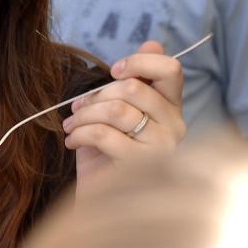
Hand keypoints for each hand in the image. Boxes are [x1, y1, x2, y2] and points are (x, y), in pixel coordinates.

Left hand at [64, 40, 185, 190]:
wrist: (104, 206)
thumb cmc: (109, 157)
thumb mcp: (118, 114)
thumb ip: (135, 81)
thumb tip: (154, 42)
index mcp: (172, 109)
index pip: (171, 69)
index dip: (140, 61)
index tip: (113, 70)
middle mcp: (176, 127)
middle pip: (134, 88)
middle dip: (96, 95)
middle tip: (77, 108)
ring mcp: (163, 148)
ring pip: (117, 110)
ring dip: (84, 115)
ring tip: (71, 126)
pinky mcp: (141, 168)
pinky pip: (105, 135)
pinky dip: (80, 134)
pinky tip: (72, 142)